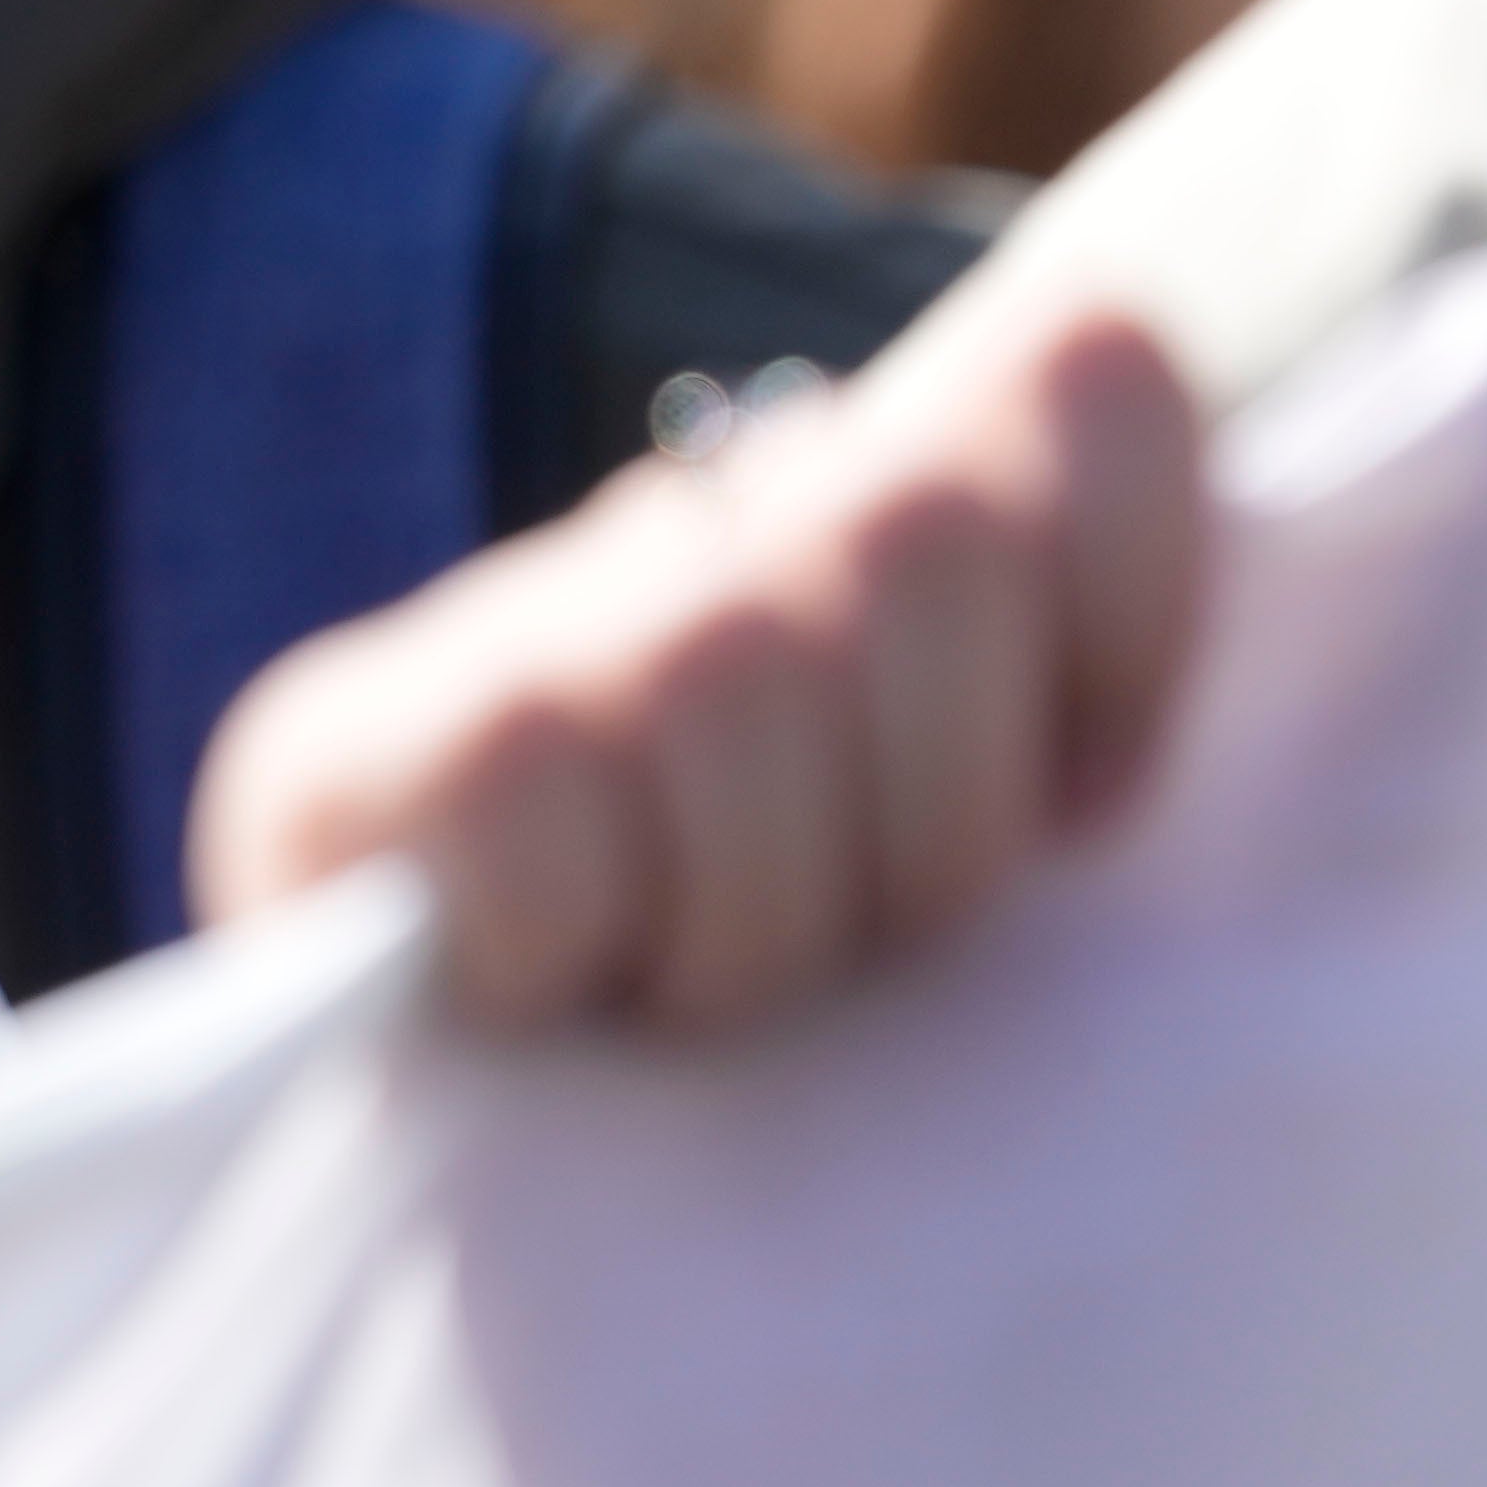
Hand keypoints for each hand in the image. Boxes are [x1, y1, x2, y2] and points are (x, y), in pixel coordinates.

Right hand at [188, 294, 1207, 1031]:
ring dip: (757, 914)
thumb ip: (1080, 690)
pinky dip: (572, 935)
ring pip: (732, 669)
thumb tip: (1141, 520)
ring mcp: (502, 618)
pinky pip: (541, 802)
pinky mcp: (344, 744)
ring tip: (701, 972)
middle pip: (923, 531)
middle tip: (855, 923)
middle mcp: (692, 511)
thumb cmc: (757, 1007)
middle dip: (934, 811)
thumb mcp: (968, 851)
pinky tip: (547, 980)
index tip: (1085, 795)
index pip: (1088, 368)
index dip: (1132, 592)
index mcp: (883, 503)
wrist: (429, 1118)